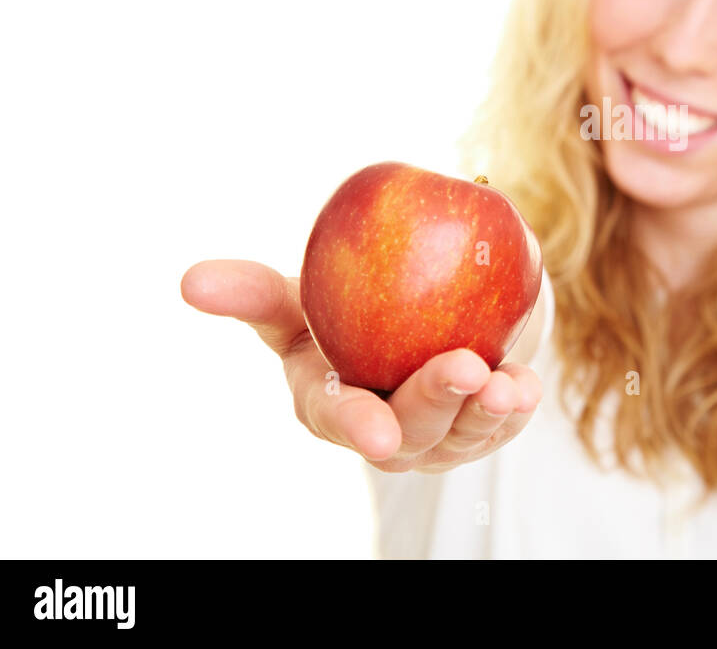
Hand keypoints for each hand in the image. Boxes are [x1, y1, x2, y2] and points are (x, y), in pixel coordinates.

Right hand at [180, 259, 542, 472]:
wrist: (409, 311)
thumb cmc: (339, 308)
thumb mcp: (296, 298)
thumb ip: (252, 293)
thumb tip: (189, 280)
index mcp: (327, 401)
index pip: (337, 417)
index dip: (357, 427)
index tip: (378, 433)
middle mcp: (382, 429)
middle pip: (410, 431)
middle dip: (437, 404)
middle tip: (465, 369)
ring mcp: (435, 436)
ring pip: (462, 433)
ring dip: (486, 410)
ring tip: (506, 381)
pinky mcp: (480, 428)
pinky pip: (503, 423)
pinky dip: (516, 405)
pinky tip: (527, 384)